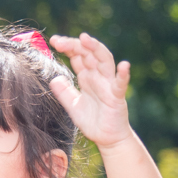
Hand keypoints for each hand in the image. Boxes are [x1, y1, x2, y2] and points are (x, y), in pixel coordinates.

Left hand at [48, 33, 131, 149]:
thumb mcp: (73, 106)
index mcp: (87, 77)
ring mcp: (109, 85)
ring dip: (96, 49)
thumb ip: (64, 92)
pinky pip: (121, 84)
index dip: (67, 47)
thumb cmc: (92, 121)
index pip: (78, 56)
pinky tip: (124, 65)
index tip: (54, 41)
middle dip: (75, 45)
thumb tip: (53, 78)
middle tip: (60, 41)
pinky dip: (123, 74)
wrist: (107, 138)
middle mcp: (98, 77)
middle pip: (88, 54)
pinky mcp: (117, 97)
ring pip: (104, 61)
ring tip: (86, 39)